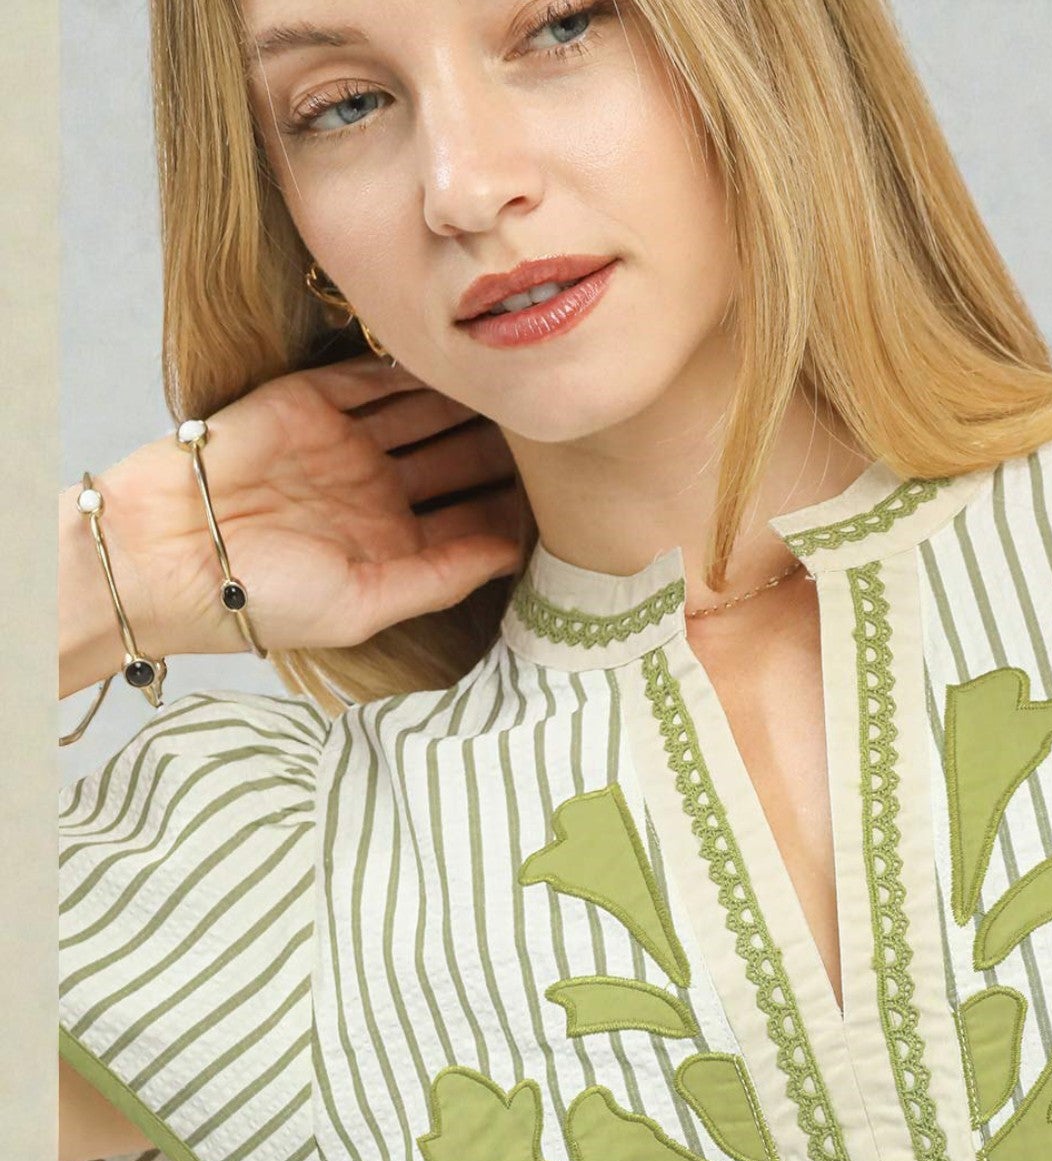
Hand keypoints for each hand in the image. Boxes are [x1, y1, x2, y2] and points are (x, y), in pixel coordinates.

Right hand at [83, 354, 527, 660]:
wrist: (172, 551)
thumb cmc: (267, 596)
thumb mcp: (368, 602)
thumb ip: (443, 575)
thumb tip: (515, 552)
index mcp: (393, 547)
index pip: (471, 519)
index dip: (516, 504)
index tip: (571, 491)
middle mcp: (377, 492)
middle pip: (458, 459)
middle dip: (505, 445)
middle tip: (560, 424)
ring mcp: (346, 443)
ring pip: (427, 413)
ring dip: (471, 400)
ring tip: (525, 383)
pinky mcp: (314, 399)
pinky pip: (377, 377)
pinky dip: (418, 368)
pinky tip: (467, 359)